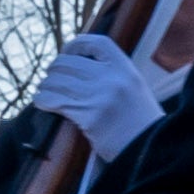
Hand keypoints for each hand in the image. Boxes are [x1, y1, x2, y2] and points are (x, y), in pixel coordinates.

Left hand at [27, 29, 174, 160]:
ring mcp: (100, 97)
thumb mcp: (135, 89)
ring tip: (46, 92)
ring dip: (46, 86)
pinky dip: (42, 100)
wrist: (150, 151)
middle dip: (54, 70)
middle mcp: (113, 79)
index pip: (96, 43)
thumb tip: (79, 66)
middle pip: (68, 62)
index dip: (76, 44)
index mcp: (126, 69)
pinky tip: (42, 103)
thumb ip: (113, 76)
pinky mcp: (89, 117)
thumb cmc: (140, 123)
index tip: (66, 53)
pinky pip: (53, 100)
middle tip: (52, 79)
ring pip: (56, 81)